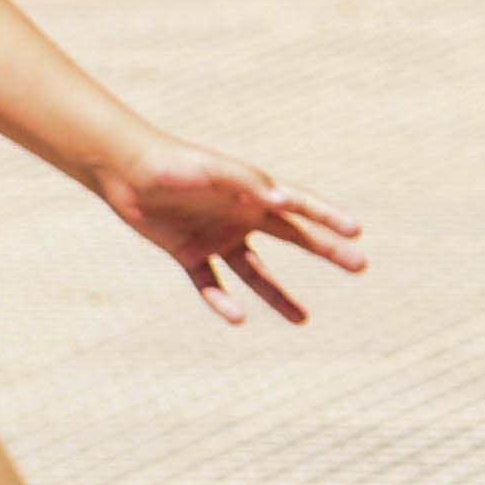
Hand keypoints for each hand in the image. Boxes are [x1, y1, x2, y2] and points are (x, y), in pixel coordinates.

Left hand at [93, 138, 363, 324]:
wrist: (124, 171)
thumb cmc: (172, 164)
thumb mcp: (212, 170)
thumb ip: (247, 183)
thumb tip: (285, 201)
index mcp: (253, 192)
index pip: (301, 207)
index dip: (330, 218)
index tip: (357, 231)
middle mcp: (242, 216)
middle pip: (294, 238)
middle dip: (327, 251)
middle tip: (360, 265)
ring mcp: (217, 237)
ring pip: (255, 273)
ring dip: (278, 295)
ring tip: (302, 320)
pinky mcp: (189, 253)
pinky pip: (210, 283)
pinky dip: (222, 301)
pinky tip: (237, 318)